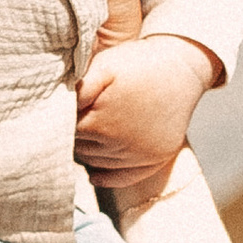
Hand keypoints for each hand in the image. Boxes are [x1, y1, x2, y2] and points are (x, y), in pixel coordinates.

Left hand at [74, 30, 217, 203]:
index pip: (66, 133)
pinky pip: (124, 178)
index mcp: (100, 124)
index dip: (62, 121)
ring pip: (97, 164)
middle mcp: (120, 145)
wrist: (182, 66)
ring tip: (88, 134)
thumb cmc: (138, 63)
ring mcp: (140, 155)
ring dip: (88, 152)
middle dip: (74, 136)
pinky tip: (95, 175)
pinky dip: (107, 177)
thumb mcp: (104, 66)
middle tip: (74, 121)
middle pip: (80, 150)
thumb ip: (79, 88)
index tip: (62, 110)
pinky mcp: (157, 159)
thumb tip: (60, 108)